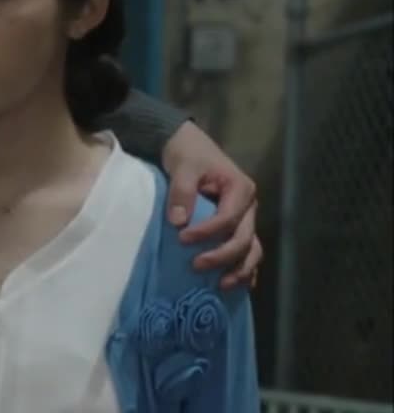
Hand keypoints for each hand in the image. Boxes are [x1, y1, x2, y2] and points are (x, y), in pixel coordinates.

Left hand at [161, 121, 262, 289]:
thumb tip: (179, 221)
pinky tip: (234, 285)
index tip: (182, 238)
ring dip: (240, 270)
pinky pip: (246, 251)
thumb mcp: (183, 166)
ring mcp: (245, 218)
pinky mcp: (237, 227)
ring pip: (252, 250)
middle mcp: (249, 206)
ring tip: (221, 286)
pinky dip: (243, 268)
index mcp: (240, 189)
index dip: (208, 233)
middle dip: (222, 256)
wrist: (188, 146)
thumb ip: (181, 191)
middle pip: (244, 239)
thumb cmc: (188, 154)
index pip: (229, 218)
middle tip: (196, 265)